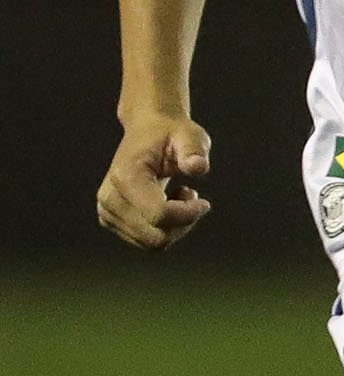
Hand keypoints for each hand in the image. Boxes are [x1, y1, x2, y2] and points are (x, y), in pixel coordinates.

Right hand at [97, 110, 212, 249]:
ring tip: (178, 196)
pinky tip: (167, 204)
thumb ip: (194, 150)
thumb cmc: (171, 134)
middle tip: (191, 196)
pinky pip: (146, 242)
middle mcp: (110, 198)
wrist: (147, 131)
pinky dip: (164, 229)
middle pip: (156, 237)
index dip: (188, 214)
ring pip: (152, 244)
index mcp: (126, 177)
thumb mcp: (190, 135)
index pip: (159, 215)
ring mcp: (107, 212)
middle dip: (183, 223)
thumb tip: (197, 166)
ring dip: (174, 226)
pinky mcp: (110, 220)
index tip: (204, 201)